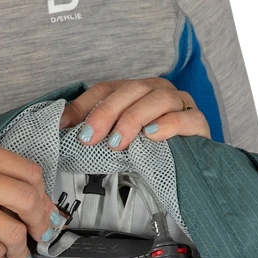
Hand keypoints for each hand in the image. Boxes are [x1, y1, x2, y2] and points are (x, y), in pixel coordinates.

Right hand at [0, 136, 60, 257]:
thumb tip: (40, 203)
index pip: (28, 171)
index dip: (43, 194)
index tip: (44, 209)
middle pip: (28, 198)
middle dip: (40, 221)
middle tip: (40, 233)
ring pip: (14, 230)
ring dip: (22, 248)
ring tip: (19, 254)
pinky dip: (0, 256)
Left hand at [60, 78, 209, 148]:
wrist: (183, 169)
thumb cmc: (146, 150)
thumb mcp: (114, 139)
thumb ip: (92, 129)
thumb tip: (59, 124)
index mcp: (135, 90)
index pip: (107, 89)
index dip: (85, 106)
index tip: (65, 126)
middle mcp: (157, 91)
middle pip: (131, 90)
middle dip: (106, 113)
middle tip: (89, 138)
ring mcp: (180, 104)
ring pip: (158, 99)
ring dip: (133, 119)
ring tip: (117, 142)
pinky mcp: (198, 123)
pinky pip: (186, 118)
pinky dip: (169, 125)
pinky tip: (152, 136)